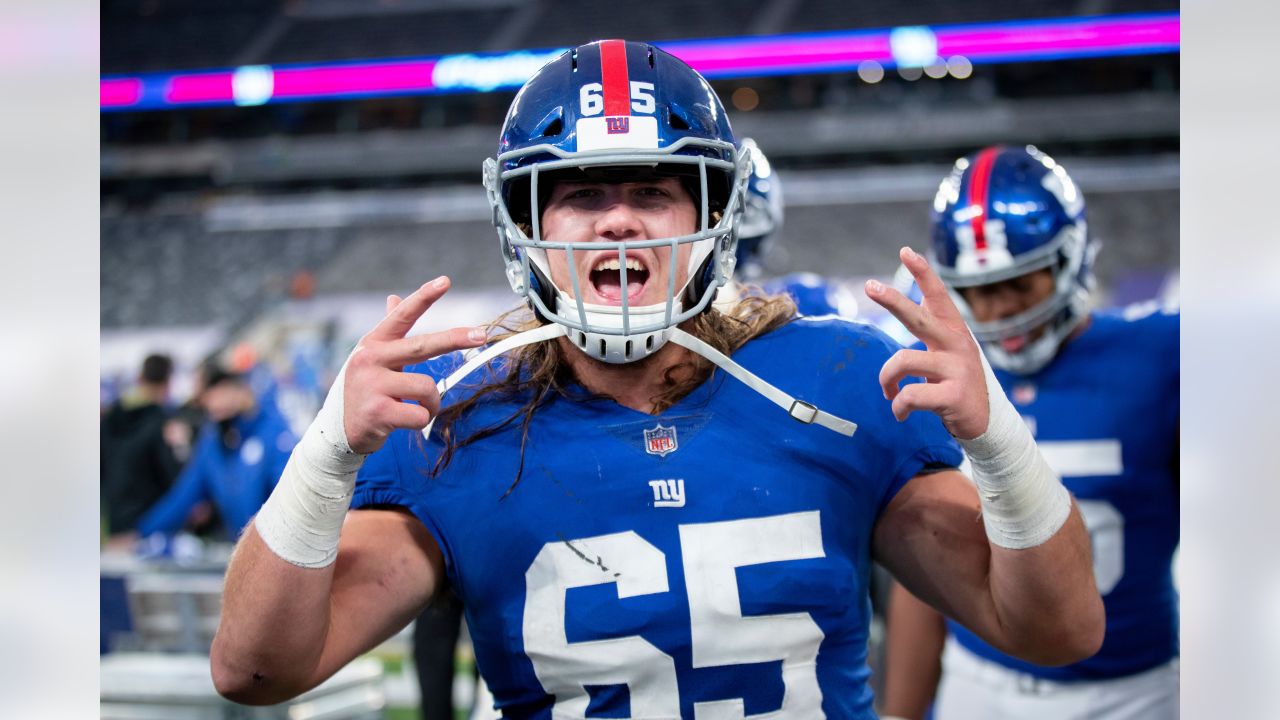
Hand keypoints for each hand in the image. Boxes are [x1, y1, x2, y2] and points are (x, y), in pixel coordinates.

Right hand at [343, 276, 486, 453]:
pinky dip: (422, 420)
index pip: (401, 316)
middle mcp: (370, 359)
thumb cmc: (364, 390)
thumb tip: (394, 297)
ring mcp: (372, 385)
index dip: (423, 297)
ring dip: (431, 403)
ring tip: (415, 407)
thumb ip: (389, 332)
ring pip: (427, 388)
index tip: (445, 281)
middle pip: (423, 346)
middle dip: (455, 339)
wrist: (339, 431)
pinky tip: (404, 421)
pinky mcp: (378, 412)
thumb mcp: (372, 358)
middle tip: (481, 335)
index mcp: (372, 343)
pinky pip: (420, 415)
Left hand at [865, 247, 989, 439]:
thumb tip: (915, 295)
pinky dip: (897, 406)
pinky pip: (909, 395)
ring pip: (903, 361)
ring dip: (886, 380)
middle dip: (892, 300)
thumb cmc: (956, 383)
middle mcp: (956, 345)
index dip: (923, 272)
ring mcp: (957, 369)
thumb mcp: (948, 352)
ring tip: (889, 392)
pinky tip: (900, 414)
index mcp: (953, 331)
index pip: (938, 296)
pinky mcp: (953, 395)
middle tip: (870, 286)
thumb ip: (933, 328)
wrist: (986, 423)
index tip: (905, 251)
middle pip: (918, 318)